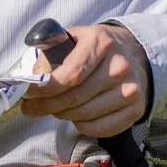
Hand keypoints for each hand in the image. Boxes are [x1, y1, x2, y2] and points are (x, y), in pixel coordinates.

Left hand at [19, 23, 150, 138]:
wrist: (131, 54)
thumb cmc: (94, 48)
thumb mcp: (72, 38)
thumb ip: (49, 51)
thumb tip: (32, 75)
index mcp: (101, 43)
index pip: (70, 74)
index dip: (46, 88)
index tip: (30, 93)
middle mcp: (120, 66)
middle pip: (76, 97)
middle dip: (47, 105)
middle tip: (31, 108)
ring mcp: (131, 89)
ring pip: (85, 114)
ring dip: (61, 115)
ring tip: (51, 109)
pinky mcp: (136, 109)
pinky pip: (100, 128)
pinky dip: (81, 126)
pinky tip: (73, 117)